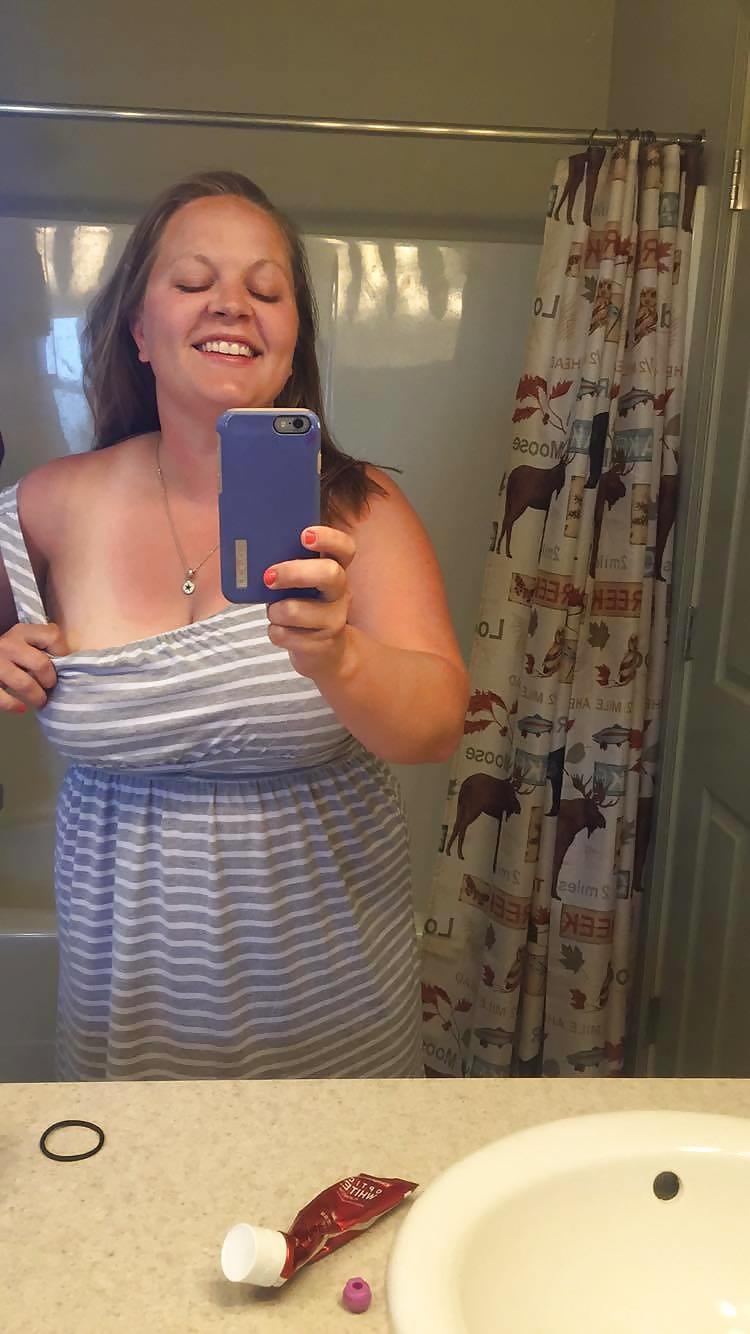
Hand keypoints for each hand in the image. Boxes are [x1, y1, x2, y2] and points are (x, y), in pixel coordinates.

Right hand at [0, 622, 67, 712]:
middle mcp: (9, 644)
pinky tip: (21, 708)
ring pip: (25, 684)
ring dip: (37, 697)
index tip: (62, 664)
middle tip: (50, 686)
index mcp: (23, 631)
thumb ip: (43, 645)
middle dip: (50, 680)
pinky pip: (3, 698)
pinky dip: (14, 705)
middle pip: (41, 664)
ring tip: (40, 700)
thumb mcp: (26, 641)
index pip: (52, 636)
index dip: (62, 652)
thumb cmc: (12, 652)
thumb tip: (69, 663)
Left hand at [264, 527, 355, 679]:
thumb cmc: (304, 607)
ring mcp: (334, 620)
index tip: (305, 535)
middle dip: (294, 572)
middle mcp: (340, 593)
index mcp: (336, 570)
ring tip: (274, 612)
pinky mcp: (322, 645)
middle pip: (329, 573)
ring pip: (295, 610)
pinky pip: (285, 635)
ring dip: (275, 611)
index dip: (328, 538)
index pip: (344, 548)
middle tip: (269, 577)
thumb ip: (288, 567)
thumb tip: (250, 554)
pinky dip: (275, 632)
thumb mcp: (301, 584)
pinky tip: (281, 631)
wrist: (325, 653)